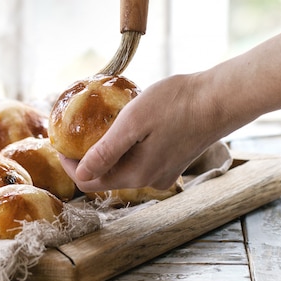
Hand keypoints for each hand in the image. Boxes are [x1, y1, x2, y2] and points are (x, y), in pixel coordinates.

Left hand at [60, 16, 280, 193]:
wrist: (220, 99)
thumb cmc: (176, 104)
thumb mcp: (133, 123)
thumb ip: (106, 152)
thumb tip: (80, 174)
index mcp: (135, 174)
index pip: (88, 181)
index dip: (69, 164)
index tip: (60, 142)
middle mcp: (149, 181)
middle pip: (105, 177)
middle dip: (87, 158)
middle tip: (76, 132)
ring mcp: (164, 173)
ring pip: (124, 169)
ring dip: (108, 153)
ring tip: (100, 127)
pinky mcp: (175, 162)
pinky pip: (141, 161)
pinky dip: (128, 149)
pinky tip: (129, 129)